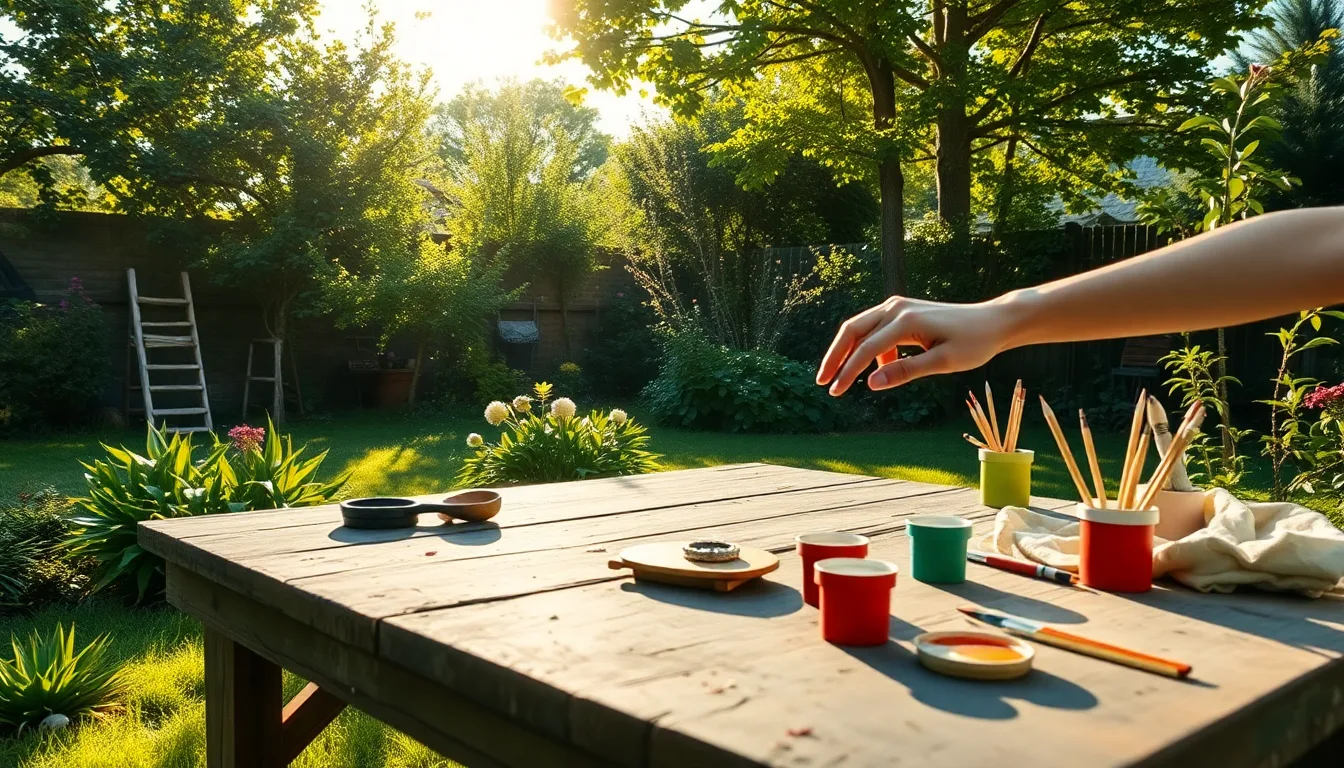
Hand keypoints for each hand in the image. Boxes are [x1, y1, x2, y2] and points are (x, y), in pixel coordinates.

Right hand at [815, 296, 1014, 395]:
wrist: (993, 321)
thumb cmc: (974, 343)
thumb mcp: (943, 363)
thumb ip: (906, 371)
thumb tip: (871, 383)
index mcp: (906, 320)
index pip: (867, 349)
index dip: (848, 371)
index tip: (835, 392)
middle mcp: (897, 307)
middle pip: (852, 330)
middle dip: (835, 357)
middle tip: (822, 382)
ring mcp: (898, 305)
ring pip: (859, 327)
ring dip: (845, 350)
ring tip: (837, 377)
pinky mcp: (902, 309)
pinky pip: (874, 327)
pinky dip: (867, 347)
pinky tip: (876, 369)